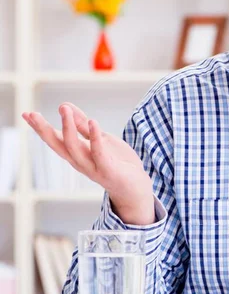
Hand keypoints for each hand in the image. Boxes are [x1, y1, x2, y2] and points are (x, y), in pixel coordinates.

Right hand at [22, 103, 154, 224]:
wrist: (136, 187)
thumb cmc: (117, 162)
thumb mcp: (100, 139)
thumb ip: (84, 125)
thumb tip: (66, 106)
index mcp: (77, 154)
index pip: (55, 140)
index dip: (40, 128)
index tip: (26, 114)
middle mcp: (80, 162)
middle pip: (58, 145)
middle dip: (44, 130)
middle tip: (32, 114)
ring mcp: (93, 167)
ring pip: (74, 148)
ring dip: (68, 128)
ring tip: (64, 109)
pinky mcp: (108, 169)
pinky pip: (99, 153)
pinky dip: (95, 138)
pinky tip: (93, 122)